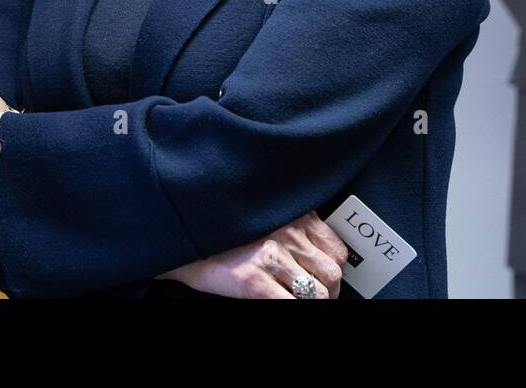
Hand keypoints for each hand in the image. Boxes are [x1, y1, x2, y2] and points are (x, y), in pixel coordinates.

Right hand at [156, 211, 349, 298]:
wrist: (189, 237)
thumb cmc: (228, 230)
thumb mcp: (271, 218)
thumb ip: (298, 230)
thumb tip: (321, 257)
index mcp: (297, 216)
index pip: (337, 250)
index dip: (337, 271)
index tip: (330, 281)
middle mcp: (288, 234)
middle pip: (331, 273)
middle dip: (330, 292)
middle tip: (321, 298)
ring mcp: (272, 258)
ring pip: (316, 294)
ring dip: (315, 302)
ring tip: (304, 303)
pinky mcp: (254, 281)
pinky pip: (292, 305)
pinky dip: (296, 308)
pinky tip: (286, 304)